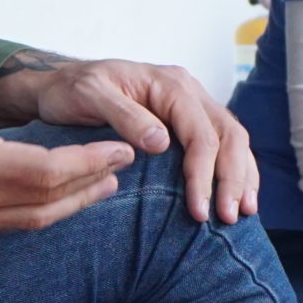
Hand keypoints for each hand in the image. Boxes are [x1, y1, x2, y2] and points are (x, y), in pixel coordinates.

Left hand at [0, 51, 257, 224]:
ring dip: (242, 176)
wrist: (60, 84)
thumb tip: (161, 142)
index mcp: (170, 84)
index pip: (201, 133)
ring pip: (233, 139)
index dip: (204, 174)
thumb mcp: (89, 97)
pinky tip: (237, 194)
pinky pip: (222, 142)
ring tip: (242, 211)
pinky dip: (234, 169)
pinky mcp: (187, 120)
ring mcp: (191, 104)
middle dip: (232, 179)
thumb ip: (125, 116)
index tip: (199, 211)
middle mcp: (188, 90)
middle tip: (228, 217)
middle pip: (228, 135)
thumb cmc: (71, 91)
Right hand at [0, 58, 136, 234]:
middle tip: (123, 167)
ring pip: (30, 219)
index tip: (121, 149)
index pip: (47, 172)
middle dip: (89, 184)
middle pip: (46, 201)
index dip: (88, 162)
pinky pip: (8, 224)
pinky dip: (41, 212)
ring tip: (102, 186)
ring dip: (71, 204)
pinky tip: (57, 198)